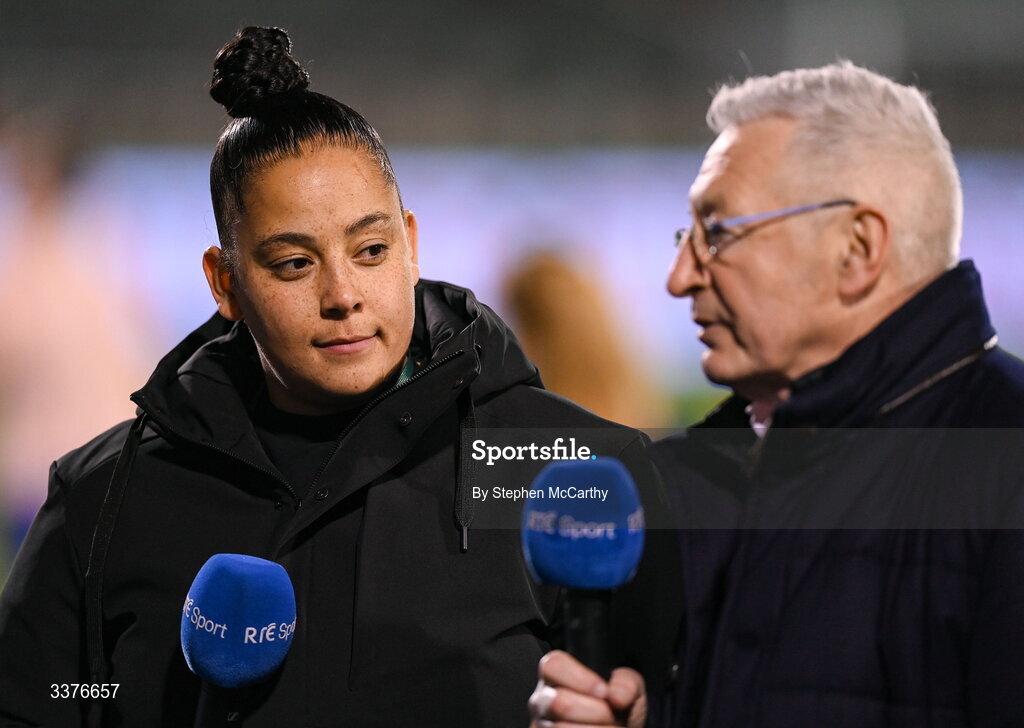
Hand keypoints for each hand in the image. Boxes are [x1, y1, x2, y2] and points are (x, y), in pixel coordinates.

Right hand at [527, 650, 646, 727]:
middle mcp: (543, 698)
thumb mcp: (628, 687)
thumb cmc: (617, 707)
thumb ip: (626, 684)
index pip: (554, 665)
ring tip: (608, 727)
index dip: (581, 679)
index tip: (603, 691)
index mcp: (557, 673)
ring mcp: (541, 724)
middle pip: (560, 703)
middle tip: (611, 715)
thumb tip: (616, 695)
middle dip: (596, 712)